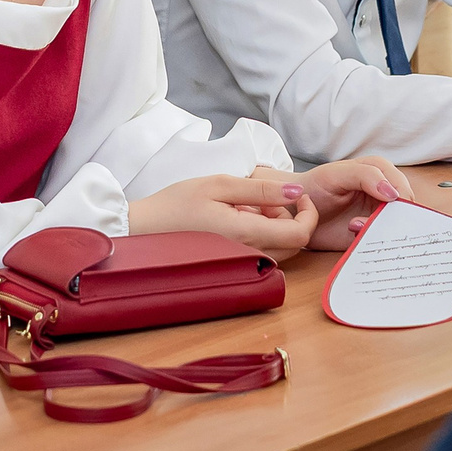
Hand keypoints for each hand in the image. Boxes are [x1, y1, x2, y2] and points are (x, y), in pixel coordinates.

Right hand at [128, 174, 318, 255]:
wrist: (142, 230)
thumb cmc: (176, 205)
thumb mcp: (219, 184)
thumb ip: (262, 189)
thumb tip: (296, 191)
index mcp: (248, 235)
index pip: (301, 235)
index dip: (309, 213)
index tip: (297, 195)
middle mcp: (248, 255)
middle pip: (294, 244)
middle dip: (288, 217)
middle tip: (262, 197)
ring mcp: (240, 264)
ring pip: (279, 250)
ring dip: (273, 226)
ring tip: (244, 206)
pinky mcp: (232, 265)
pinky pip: (261, 253)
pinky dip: (259, 235)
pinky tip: (236, 219)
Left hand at [258, 160, 414, 250]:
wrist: (293, 210)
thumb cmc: (313, 186)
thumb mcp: (336, 174)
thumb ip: (365, 175)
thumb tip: (393, 194)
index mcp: (380, 174)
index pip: (402, 187)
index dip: (399, 198)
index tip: (386, 205)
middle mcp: (383, 196)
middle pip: (403, 212)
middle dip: (392, 219)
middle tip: (368, 221)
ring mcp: (377, 218)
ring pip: (395, 230)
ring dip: (380, 232)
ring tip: (353, 226)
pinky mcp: (368, 237)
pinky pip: (381, 244)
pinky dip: (374, 244)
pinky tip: (353, 235)